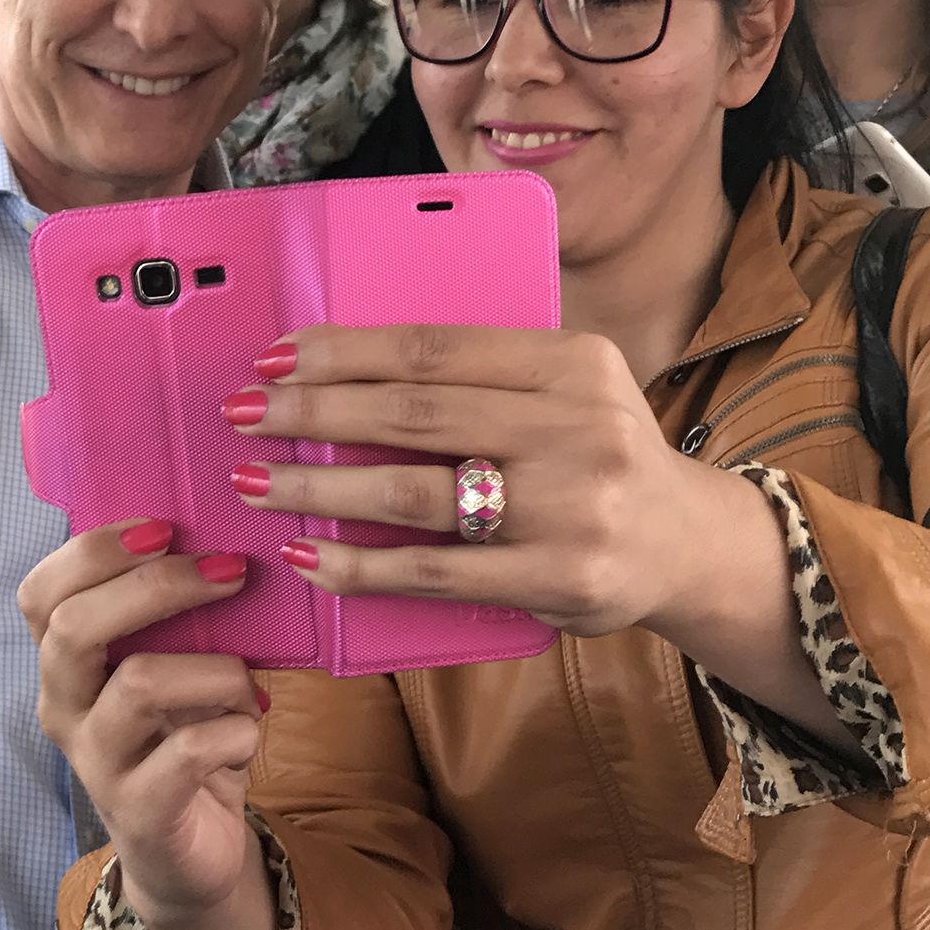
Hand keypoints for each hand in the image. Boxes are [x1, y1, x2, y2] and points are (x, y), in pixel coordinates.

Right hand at [20, 522, 264, 929]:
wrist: (190, 857)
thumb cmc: (183, 743)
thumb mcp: (174, 670)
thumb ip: (176, 618)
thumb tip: (226, 540)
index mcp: (65, 665)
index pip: (41, 593)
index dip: (93, 550)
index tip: (164, 527)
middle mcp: (66, 710)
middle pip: (75, 626)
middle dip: (158, 586)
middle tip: (229, 572)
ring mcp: (98, 763)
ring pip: (139, 684)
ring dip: (214, 667)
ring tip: (245, 681)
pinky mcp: (141, 810)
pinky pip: (191, 750)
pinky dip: (237, 729)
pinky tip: (249, 731)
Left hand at [224, 324, 711, 639]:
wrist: (687, 544)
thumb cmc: (595, 455)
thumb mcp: (566, 389)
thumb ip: (481, 375)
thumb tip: (340, 368)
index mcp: (573, 362)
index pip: (435, 349)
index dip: (344, 352)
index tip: (273, 357)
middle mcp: (578, 428)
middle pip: (414, 414)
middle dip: (313, 412)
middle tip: (242, 413)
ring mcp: (570, 509)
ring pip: (414, 493)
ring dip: (319, 487)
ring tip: (254, 482)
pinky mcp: (558, 581)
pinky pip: (436, 572)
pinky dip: (362, 566)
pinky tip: (310, 558)